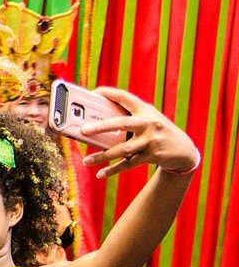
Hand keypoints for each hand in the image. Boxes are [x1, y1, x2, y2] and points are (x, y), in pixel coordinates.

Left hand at [82, 87, 200, 178]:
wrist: (183, 149)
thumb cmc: (157, 131)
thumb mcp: (148, 119)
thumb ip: (127, 118)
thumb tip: (95, 125)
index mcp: (145, 110)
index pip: (125, 98)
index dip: (109, 94)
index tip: (94, 92)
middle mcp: (148, 123)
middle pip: (122, 123)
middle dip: (102, 126)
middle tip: (84, 130)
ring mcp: (150, 140)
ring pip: (123, 149)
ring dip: (103, 156)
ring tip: (86, 161)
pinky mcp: (152, 156)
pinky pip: (128, 164)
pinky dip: (113, 170)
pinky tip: (100, 174)